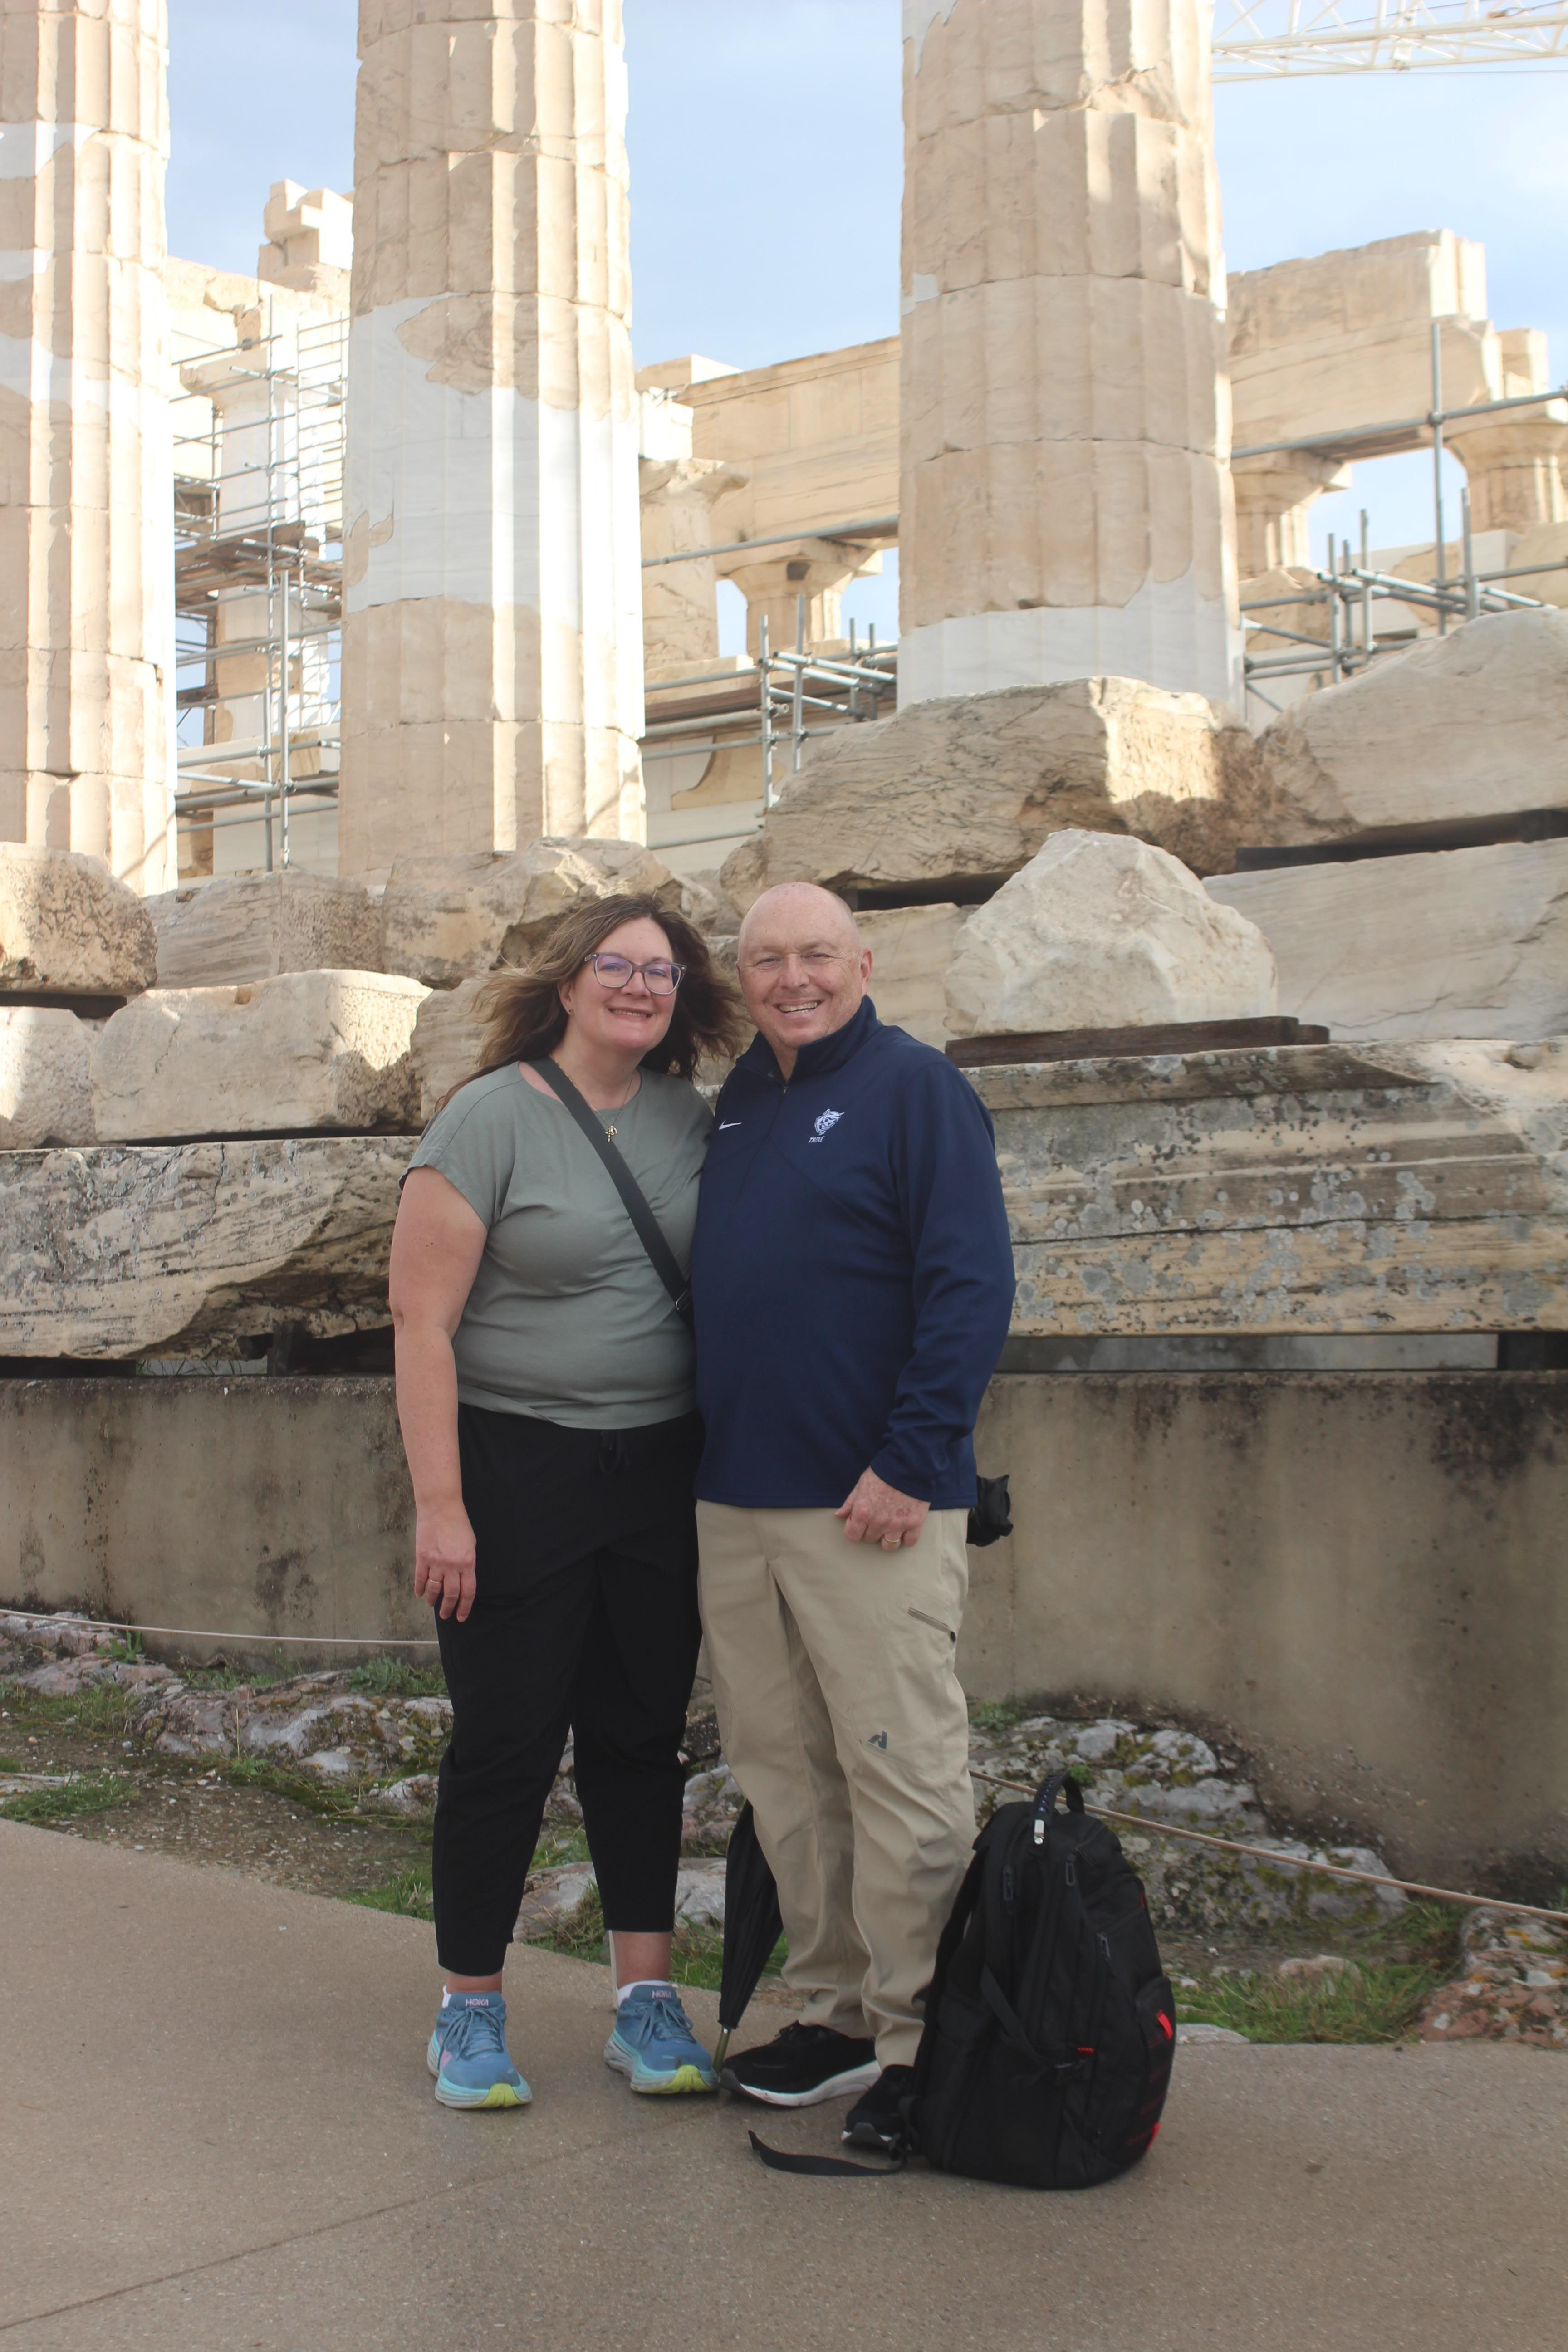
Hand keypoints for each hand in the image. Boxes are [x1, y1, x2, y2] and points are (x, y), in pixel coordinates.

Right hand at [414, 1500, 476, 1621]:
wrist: (440, 1508)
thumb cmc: (458, 1523)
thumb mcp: (471, 1544)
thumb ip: (467, 1563)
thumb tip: (463, 1578)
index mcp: (468, 1562)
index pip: (468, 1592)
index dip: (464, 1607)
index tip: (461, 1616)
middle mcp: (452, 1566)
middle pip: (451, 1594)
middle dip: (448, 1608)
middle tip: (446, 1615)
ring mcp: (436, 1563)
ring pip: (434, 1589)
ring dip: (432, 1600)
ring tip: (432, 1605)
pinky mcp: (422, 1558)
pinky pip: (420, 1578)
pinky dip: (419, 1588)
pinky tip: (419, 1594)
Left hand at [835, 1468, 928, 1551]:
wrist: (909, 1465)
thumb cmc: (883, 1472)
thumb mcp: (861, 1484)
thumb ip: (850, 1502)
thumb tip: (839, 1515)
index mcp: (863, 1512)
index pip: (852, 1536)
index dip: (854, 1530)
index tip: (858, 1523)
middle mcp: (879, 1522)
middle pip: (869, 1539)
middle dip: (870, 1531)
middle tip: (876, 1518)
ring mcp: (897, 1525)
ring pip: (888, 1546)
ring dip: (887, 1538)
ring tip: (890, 1527)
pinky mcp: (914, 1524)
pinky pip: (908, 1542)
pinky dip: (906, 1538)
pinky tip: (904, 1529)